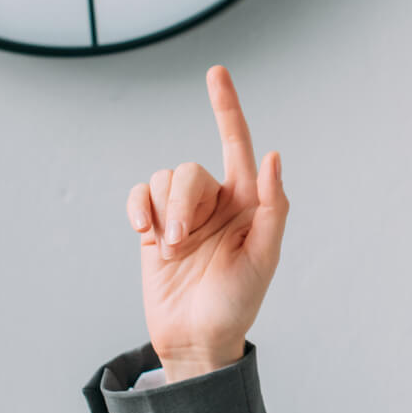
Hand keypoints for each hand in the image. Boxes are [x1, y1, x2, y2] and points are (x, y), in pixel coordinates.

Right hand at [125, 65, 288, 379]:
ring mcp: (182, 214)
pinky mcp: (154, 228)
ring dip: (162, 211)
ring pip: (162, 179)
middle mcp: (215, 201)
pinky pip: (139, 196)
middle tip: (181, 243)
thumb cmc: (237, 302)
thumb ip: (273, 206)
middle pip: (189, 170)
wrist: (196, 340)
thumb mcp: (264, 257)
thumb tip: (273, 155)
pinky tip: (143, 233)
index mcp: (248, 201)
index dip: (226, 107)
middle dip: (182, 202)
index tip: (216, 72)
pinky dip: (138, 209)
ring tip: (169, 249)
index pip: (237, 144)